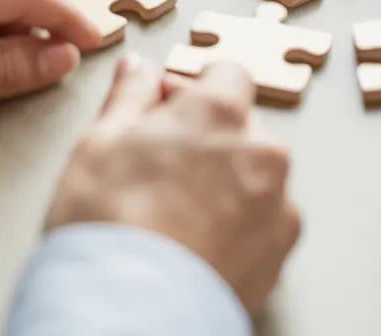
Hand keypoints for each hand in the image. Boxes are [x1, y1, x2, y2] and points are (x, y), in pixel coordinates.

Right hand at [46, 57, 299, 312]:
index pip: (226, 74)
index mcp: (220, 113)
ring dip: (227, 183)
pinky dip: (239, 227)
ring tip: (175, 215)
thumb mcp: (99, 142)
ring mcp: (277, 204)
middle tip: (160, 169)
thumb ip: (129, 97)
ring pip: (256, 176)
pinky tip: (197, 243)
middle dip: (208, 140)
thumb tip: (137, 70)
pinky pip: (264, 223)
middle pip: (242, 127)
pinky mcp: (281, 252)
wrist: (131, 311)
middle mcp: (261, 151)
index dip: (192, 90)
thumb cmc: (110, 225)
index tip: (164, 109)